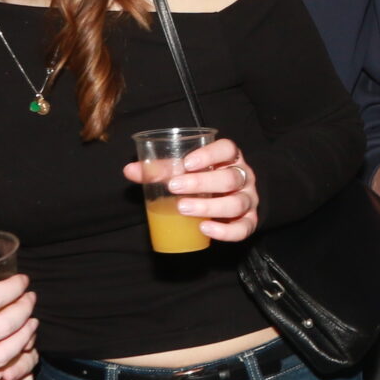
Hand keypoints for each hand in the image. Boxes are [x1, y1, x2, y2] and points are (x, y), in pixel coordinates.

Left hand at [121, 137, 258, 243]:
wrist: (232, 203)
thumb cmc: (206, 181)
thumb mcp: (186, 172)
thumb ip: (162, 170)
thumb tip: (130, 170)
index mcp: (230, 158)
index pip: (228, 149)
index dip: (210, 154)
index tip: (187, 163)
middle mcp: (244, 177)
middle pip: (230, 178)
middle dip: (202, 183)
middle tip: (174, 187)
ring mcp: (249, 200)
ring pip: (237, 203)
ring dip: (209, 207)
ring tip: (183, 208)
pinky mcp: (249, 221)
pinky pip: (243, 228)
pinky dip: (224, 231)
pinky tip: (205, 229)